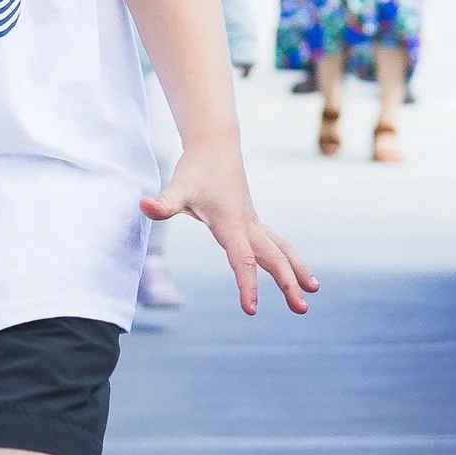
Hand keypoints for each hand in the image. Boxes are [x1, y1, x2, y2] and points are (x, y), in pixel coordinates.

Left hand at [141, 139, 317, 315]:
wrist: (215, 144)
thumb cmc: (195, 169)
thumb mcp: (177, 187)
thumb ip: (163, 203)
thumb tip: (142, 206)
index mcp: (231, 224)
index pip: (242, 260)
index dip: (247, 284)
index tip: (251, 309)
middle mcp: (247, 225)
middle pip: (273, 257)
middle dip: (288, 283)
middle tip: (301, 310)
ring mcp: (252, 222)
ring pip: (281, 248)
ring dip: (297, 269)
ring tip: (312, 290)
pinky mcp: (251, 219)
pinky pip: (275, 242)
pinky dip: (287, 257)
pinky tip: (294, 271)